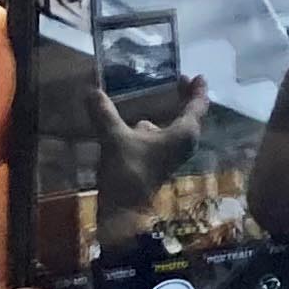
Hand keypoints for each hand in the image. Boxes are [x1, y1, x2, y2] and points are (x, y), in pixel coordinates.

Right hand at [94, 77, 210, 207]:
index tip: (197, 76)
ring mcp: (172, 156)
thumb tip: (90, 90)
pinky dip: (160, 127)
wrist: (124, 212)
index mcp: (184, 134)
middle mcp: (184, 144)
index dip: (198, 90)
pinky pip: (165, 139)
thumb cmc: (128, 172)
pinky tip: (141, 124)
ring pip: (177, 129)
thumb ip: (104, 114)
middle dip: (186, 98)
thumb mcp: (114, 139)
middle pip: (190, 116)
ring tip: (161, 98)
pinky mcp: (160, 164)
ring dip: (172, 113)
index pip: (198, 106)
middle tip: (180, 81)